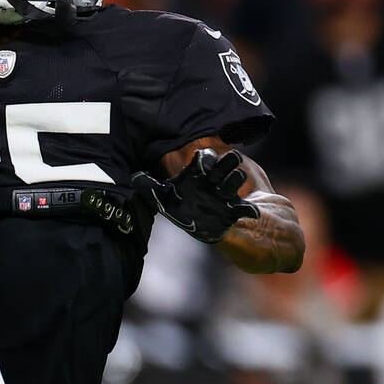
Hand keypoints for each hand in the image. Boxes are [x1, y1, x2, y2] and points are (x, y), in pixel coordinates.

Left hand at [132, 148, 259, 242]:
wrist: (201, 226)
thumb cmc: (182, 208)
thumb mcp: (163, 198)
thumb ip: (149, 187)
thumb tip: (133, 176)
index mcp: (198, 174)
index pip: (205, 159)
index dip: (205, 158)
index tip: (201, 161)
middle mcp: (214, 181)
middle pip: (225, 164)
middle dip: (228, 161)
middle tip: (228, 161)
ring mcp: (226, 194)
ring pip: (236, 180)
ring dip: (235, 180)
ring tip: (229, 185)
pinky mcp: (235, 209)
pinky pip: (245, 208)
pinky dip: (249, 211)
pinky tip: (251, 214)